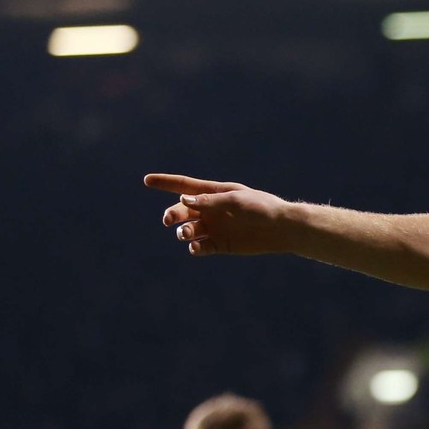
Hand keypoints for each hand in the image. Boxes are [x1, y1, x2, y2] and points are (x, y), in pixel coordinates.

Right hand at [146, 174, 293, 255]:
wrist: (282, 229)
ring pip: (189, 229)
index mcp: (214, 193)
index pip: (185, 186)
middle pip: (182, 210)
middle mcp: (210, 210)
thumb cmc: (261, 208)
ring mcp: (214, 227)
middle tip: (169, 220)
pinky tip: (196, 247)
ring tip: (186, 234)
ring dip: (183, 232)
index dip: (166, 183)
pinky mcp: (220, 244)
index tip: (147, 180)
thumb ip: (210, 201)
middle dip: (172, 214)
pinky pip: (200, 247)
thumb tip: (182, 199)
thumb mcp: (236, 201)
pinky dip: (195, 248)